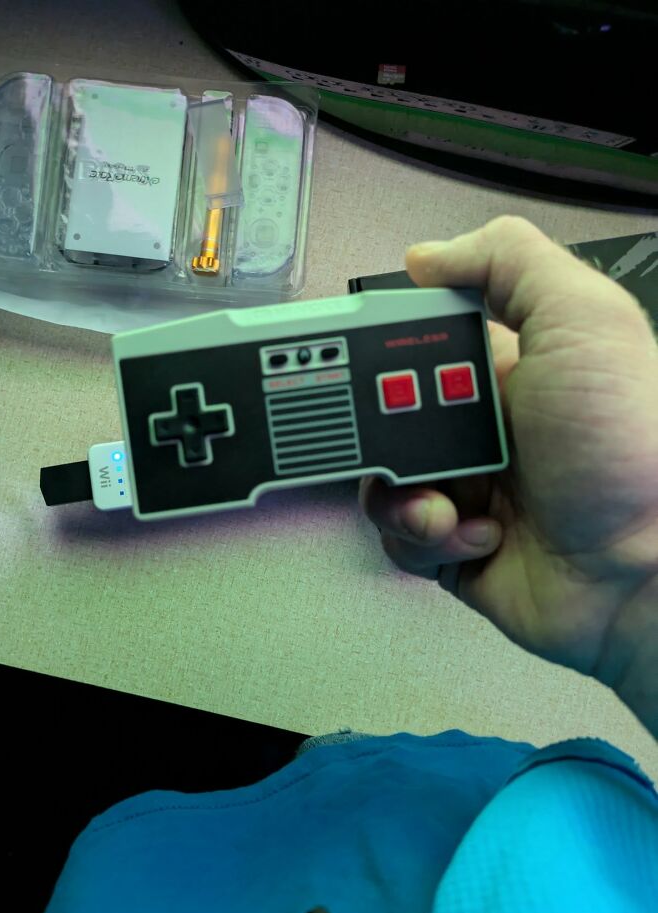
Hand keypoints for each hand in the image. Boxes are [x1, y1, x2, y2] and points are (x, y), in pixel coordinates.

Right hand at [359, 216, 657, 685]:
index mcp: (510, 368)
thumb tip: (430, 256)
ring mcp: (471, 489)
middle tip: (418, 441)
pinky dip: (423, 537)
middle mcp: (486, 428)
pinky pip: (401, 536)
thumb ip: (510, 264)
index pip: (421, 341)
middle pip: (389, 412)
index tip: (368, 358)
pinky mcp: (458, 546)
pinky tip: (476, 535)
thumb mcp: (584, 321)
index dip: (388, 346)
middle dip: (383, 429)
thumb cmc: (635, 448)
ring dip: (401, 492)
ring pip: (385, 477)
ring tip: (450, 501)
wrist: (647, 570)